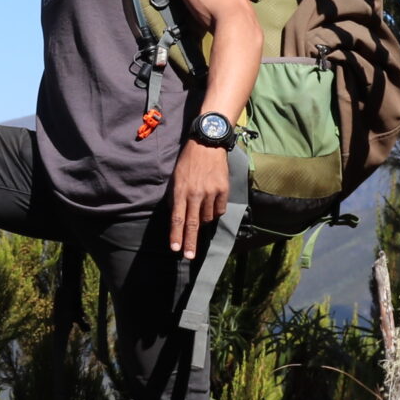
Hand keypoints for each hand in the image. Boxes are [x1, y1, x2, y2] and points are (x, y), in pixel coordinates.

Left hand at [167, 139, 230, 256]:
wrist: (207, 143)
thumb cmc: (188, 161)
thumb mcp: (176, 178)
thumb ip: (176, 198)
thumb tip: (178, 218)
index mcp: (180, 190)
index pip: (178, 218)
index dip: (176, 235)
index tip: (175, 249)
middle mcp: (195, 193)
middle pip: (192, 224)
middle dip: (190, 242)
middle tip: (188, 256)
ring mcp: (211, 192)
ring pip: (207, 218)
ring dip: (203, 219)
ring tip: (200, 208)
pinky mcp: (223, 190)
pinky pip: (219, 210)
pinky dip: (214, 212)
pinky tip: (211, 203)